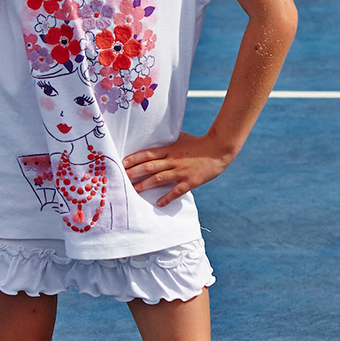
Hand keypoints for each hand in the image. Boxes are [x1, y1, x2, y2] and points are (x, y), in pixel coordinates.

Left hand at [123, 131, 238, 206]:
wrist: (218, 149)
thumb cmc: (198, 142)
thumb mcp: (180, 137)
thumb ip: (167, 139)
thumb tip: (154, 137)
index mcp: (169, 149)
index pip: (147, 154)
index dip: (134, 159)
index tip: (122, 164)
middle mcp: (173, 160)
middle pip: (149, 167)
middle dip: (133, 173)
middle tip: (121, 179)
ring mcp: (181, 171)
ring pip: (159, 179)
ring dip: (144, 185)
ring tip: (132, 191)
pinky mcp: (191, 181)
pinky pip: (176, 191)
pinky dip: (167, 198)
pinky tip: (159, 203)